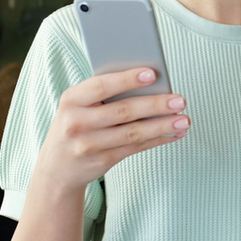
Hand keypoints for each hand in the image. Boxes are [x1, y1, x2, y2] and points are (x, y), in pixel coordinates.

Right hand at [35, 67, 189, 191]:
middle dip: (155, 105)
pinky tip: (174, 132)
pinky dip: (158, 139)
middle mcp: (77, 123)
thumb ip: (105, 92)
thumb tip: (150, 80)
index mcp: (71, 99)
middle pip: (123, 111)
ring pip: (133, 132)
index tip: (152, 73)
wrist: (56, 167)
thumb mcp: (79, 104)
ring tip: (184, 119)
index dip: (127, 79)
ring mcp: (88, 145)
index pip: (101, 86)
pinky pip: (135, 147)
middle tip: (180, 100)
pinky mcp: (102, 161)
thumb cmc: (77, 122)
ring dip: (162, 125)